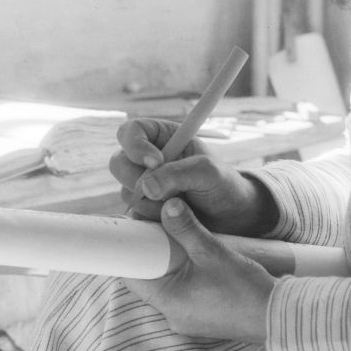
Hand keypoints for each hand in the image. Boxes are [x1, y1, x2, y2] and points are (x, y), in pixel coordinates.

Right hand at [111, 118, 279, 235]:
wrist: (231, 218)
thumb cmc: (223, 185)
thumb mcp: (208, 172)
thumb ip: (177, 173)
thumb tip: (146, 187)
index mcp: (161, 138)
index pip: (131, 131)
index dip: (135, 145)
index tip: (156, 161)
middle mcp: (146, 161)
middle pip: (119, 163)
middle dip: (140, 179)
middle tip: (168, 190)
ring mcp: (143, 187)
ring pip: (127, 192)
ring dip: (153, 202)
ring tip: (183, 203)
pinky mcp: (144, 211)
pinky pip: (134, 216)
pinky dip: (153, 219)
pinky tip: (175, 217)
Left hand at [123, 197, 273, 341]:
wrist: (276, 316)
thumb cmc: (245, 288)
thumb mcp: (213, 252)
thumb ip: (186, 228)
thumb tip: (167, 206)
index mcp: (168, 302)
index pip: (133, 275)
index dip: (133, 250)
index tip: (137, 229)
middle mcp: (172, 315)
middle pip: (149, 279)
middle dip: (155, 253)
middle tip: (161, 228)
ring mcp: (186, 318)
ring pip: (167, 285)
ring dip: (172, 263)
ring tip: (182, 240)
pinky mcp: (200, 317)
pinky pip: (182, 292)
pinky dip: (185, 275)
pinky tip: (198, 260)